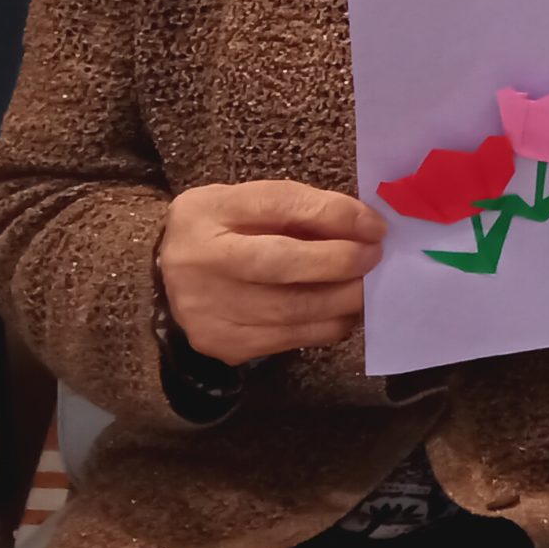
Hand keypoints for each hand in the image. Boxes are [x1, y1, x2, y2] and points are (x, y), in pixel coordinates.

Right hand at [156, 181, 383, 365]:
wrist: (173, 280)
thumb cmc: (227, 232)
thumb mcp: (253, 203)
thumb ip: (305, 208)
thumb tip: (368, 226)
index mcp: (205, 211)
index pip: (279, 204)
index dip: (334, 215)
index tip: (375, 226)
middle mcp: (198, 262)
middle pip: (283, 264)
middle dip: (341, 262)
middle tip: (376, 257)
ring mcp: (207, 310)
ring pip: (294, 309)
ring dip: (345, 298)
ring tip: (367, 285)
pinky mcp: (225, 344)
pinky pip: (293, 338)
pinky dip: (330, 324)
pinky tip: (344, 310)